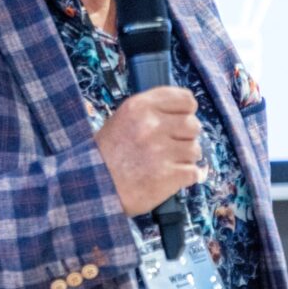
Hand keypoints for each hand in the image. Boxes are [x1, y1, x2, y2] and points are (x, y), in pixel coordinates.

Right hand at [94, 86, 201, 216]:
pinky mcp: (169, 176)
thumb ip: (152, 112)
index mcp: (139, 107)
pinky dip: (185, 177)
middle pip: (193, 125)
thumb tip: (187, 114)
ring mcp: (161, 151)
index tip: (180, 121)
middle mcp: (152, 125)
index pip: (185, 99)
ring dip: (184, 159)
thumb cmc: (106, 155)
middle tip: (169, 148)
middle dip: (185, 138)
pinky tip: (170, 178)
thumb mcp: (122, 119)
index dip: (186, 112)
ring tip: (164, 164)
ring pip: (195, 150)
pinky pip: (194, 172)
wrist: (92, 188)